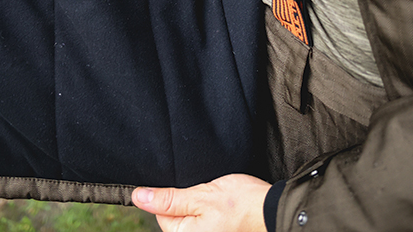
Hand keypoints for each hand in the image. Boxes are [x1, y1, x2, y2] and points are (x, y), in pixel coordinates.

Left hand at [132, 173, 271, 231]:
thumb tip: (138, 197)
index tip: (188, 186)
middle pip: (176, 216)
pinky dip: (209, 208)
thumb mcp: (200, 196)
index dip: (171, 195)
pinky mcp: (220, 230)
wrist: (273, 209)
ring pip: (191, 215)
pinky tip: (221, 200)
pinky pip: (205, 219)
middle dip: (186, 198)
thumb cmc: (240, 203)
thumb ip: (168, 200)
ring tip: (215, 195)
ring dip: (198, 201)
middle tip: (205, 190)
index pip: (161, 214)